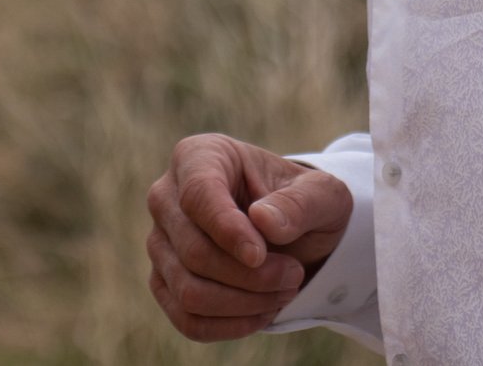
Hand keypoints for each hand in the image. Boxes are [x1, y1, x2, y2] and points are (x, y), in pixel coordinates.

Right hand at [146, 133, 351, 342]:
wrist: (292, 233)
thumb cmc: (302, 204)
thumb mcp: (322, 195)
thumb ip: (300, 203)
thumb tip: (262, 220)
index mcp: (199, 157)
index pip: (198, 194)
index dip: (227, 230)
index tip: (260, 256)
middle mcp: (166, 196)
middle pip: (194, 251)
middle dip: (250, 276)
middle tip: (293, 275)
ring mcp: (159, 242)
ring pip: (189, 290)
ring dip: (244, 303)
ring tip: (283, 291)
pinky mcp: (164, 281)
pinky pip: (187, 319)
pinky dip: (229, 325)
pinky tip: (262, 313)